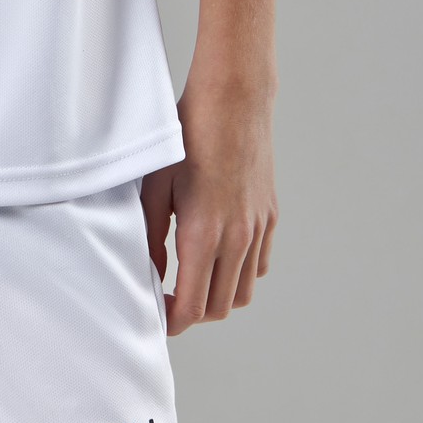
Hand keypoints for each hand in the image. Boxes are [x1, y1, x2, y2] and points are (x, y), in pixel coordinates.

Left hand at [139, 73, 277, 335]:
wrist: (233, 100)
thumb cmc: (187, 137)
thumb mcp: (156, 186)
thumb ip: (151, 237)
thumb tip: (151, 275)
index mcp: (203, 234)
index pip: (193, 307)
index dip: (172, 321)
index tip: (157, 315)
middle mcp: (237, 239)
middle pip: (219, 308)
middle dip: (192, 313)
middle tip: (169, 298)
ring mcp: (258, 229)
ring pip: (242, 292)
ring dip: (217, 296)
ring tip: (193, 279)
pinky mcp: (270, 217)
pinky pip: (258, 265)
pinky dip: (239, 274)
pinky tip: (218, 255)